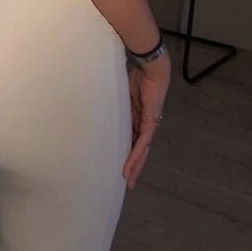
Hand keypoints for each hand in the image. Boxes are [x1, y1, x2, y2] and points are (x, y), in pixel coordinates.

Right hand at [122, 53, 170, 189]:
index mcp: (137, 116)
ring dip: (135, 166)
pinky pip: (142, 142)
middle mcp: (144, 123)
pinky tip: (130, 167)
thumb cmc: (138, 74)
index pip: (133, 138)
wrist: (151, 68)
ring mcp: (148, 123)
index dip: (128, 152)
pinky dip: (136, 155)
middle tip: (128, 182)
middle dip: (134, 166)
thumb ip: (117, 102)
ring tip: (128, 180)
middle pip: (139, 149)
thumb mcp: (124, 93)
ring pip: (142, 150)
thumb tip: (100, 101)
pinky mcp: (150, 122)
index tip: (122, 163)